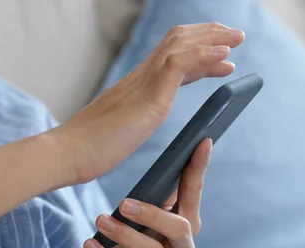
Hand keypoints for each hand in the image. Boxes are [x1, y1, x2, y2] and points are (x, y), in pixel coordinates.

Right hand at [47, 22, 243, 184]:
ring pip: (182, 45)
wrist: (68, 153)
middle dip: (209, 36)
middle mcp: (141, 76)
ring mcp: (145, 82)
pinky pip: (180, 62)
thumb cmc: (90, 148)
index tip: (222, 57)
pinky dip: (204, 54)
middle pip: (179, 41)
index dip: (199, 54)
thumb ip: (131, 119)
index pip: (172, 59)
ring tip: (236, 39)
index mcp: (137, 85)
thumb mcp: (120, 128)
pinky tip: (224, 56)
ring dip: (213, 39)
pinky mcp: (149, 95)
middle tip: (234, 37)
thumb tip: (135, 123)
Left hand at [83, 139, 211, 247]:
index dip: (199, 167)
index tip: (202, 141)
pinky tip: (90, 244)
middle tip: (123, 203)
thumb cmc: (138, 238)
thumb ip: (157, 192)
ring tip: (100, 220)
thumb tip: (157, 149)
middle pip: (179, 228)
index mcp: (187, 222)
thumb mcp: (149, 215)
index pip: (195, 191)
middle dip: (151, 214)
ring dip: (124, 235)